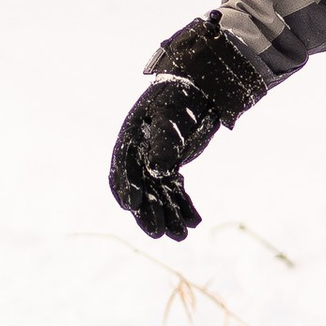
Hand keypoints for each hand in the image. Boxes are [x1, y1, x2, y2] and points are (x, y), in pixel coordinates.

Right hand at [109, 77, 214, 240]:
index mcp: (130, 140)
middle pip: (141, 189)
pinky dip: (184, 206)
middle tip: (159, 234)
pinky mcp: (171, 168)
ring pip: (159, 195)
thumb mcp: (171, 119)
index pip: (122, 169)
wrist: (202, 90)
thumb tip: (157, 171)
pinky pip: (175, 191)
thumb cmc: (181, 98)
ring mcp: (155, 162)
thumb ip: (164, 145)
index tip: (132, 206)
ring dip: (169, 215)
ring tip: (181, 236)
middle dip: (149, 212)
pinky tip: (194, 222)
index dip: (126, 188)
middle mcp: (139, 155)